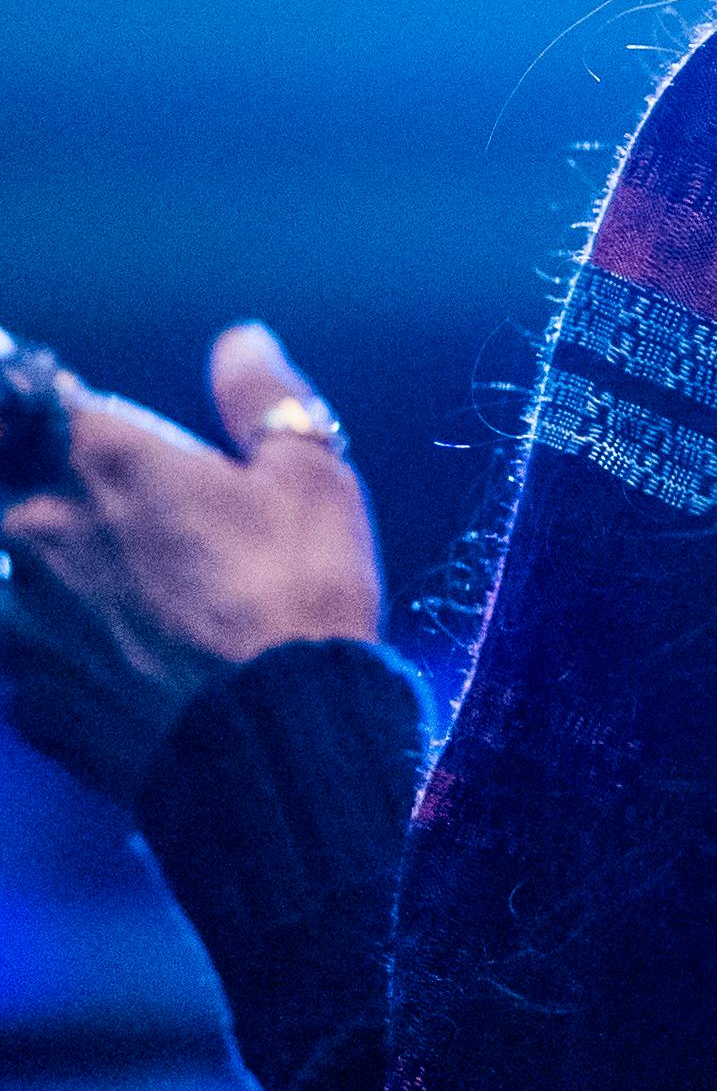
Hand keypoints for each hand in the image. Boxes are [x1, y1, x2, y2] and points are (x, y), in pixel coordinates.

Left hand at [2, 326, 384, 812]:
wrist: (276, 749)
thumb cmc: (298, 597)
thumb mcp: (311, 477)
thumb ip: (262, 398)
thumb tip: (240, 341)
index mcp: (96, 453)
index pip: (21, 390)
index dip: (34, 390)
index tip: (43, 395)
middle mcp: (33, 526)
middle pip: (3, 484)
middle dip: (37, 485)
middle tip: (119, 517)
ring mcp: (18, 619)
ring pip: (4, 577)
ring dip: (37, 574)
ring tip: (114, 596)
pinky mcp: (24, 697)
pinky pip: (18, 658)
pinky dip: (48, 651)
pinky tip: (103, 663)